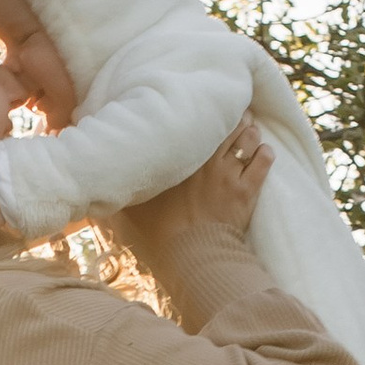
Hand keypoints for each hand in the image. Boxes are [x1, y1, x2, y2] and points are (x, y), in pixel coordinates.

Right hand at [110, 122, 271, 296]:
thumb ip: (121, 194)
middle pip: (227, 126)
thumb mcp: (133, 211)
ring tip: (251, 131)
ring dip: (250, 133)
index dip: (205, 114)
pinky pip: (263, 162)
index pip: (196, 125)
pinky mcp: (247, 192)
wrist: (193, 255)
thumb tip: (99, 190)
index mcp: (180, 159)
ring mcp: (229, 175)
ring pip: (248, 139)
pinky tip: (265, 152)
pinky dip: (265, 154)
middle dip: (234, 118)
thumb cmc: (161, 235)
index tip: (206, 109)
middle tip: (235, 114)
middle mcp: (206, 160)